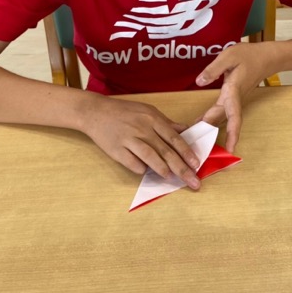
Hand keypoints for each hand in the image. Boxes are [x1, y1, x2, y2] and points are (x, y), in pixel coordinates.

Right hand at [81, 97, 201, 188]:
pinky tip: (146, 172)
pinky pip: (132, 163)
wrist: (95, 112)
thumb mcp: (148, 111)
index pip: (174, 138)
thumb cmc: (124, 112)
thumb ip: (166, 123)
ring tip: (171, 178)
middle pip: (165, 151)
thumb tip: (186, 130)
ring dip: (162, 169)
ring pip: (150, 157)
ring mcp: (129, 139)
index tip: (197, 164)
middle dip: (181, 168)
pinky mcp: (116, 150)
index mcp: (152, 118)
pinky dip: (140, 169)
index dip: (186, 152)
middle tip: (193, 181)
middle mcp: (142, 128)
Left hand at [196, 42, 271, 151]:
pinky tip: (200, 123)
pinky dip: (210, 118)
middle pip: (223, 121)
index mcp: (234, 91)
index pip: (233, 115)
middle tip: (198, 147)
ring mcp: (234, 99)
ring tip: (193, 138)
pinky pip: (221, 112)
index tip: (231, 149)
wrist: (266, 57)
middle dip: (212, 135)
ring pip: (221, 118)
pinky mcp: (232, 97)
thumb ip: (213, 69)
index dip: (232, 133)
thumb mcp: (229, 56)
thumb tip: (199, 82)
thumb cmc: (249, 55)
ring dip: (209, 128)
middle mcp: (234, 99)